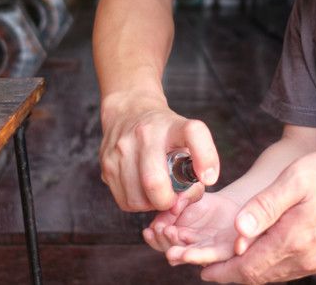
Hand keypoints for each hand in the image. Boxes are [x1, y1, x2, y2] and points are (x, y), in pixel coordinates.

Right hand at [100, 91, 219, 210]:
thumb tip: (183, 201)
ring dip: (151, 204)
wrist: (128, 112)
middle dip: (167, 200)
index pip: (193, 133)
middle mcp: (145, 133)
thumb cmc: (165, 134)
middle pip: (154, 181)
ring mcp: (121, 148)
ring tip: (156, 190)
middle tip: (172, 197)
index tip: (209, 178)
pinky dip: (137, 203)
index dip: (205, 157)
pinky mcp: (106, 163)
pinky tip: (141, 189)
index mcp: (172, 125)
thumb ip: (196, 170)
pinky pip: (125, 201)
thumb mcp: (186, 140)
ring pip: (138, 199)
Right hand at [155, 192, 243, 266]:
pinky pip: (212, 256)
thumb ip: (176, 204)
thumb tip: (165, 214)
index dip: (154, 238)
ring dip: (180, 254)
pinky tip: (188, 255)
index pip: (161, 241)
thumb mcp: (187, 197)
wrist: (230, 203)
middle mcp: (189, 247)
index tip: (149, 230)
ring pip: (190, 256)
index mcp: (176, 236)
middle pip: (173, 250)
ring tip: (170, 252)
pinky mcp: (223, 252)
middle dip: (165, 242)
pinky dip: (200, 257)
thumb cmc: (205, 202)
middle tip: (161, 231)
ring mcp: (205, 252)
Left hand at [201, 148, 315, 283]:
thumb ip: (264, 206)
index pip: (250, 267)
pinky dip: (272, 268)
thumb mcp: (294, 180)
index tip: (202, 271)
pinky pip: (293, 271)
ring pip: (277, 276)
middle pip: (260, 277)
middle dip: (232, 275)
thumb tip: (238, 230)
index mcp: (294, 239)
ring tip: (230, 265)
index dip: (223, 272)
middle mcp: (308, 258)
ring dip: (252, 272)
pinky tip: (263, 257)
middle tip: (208, 270)